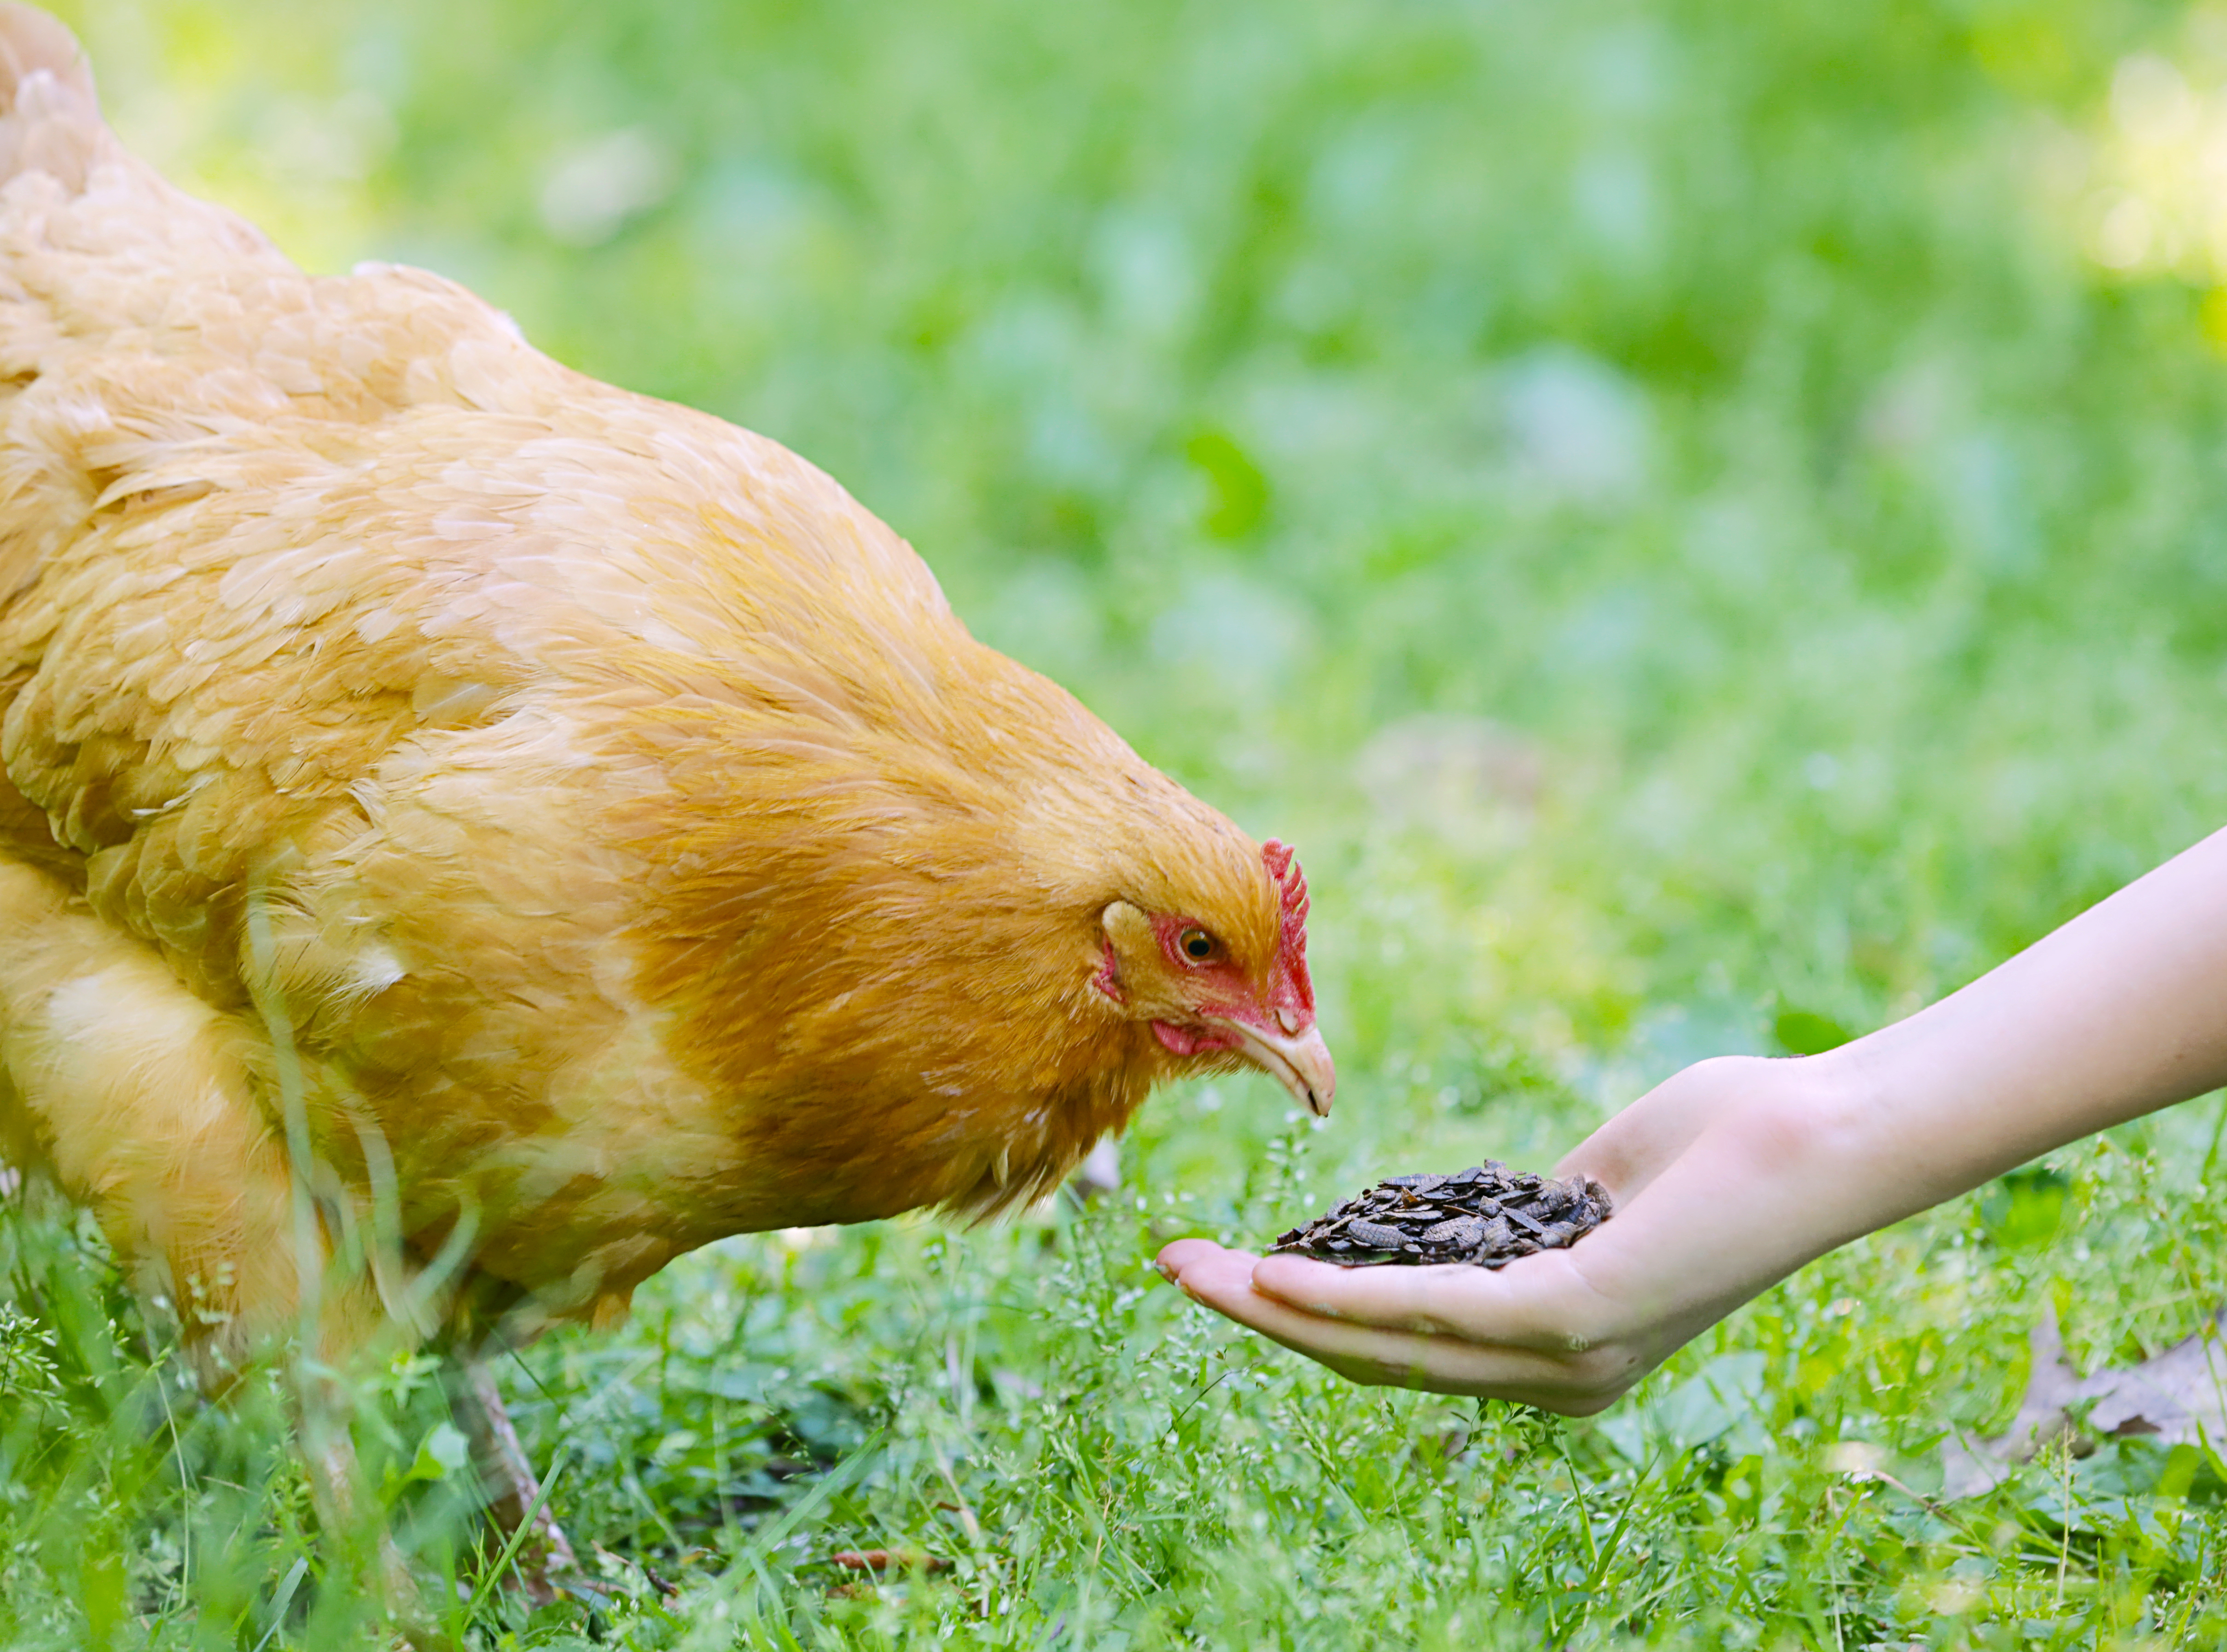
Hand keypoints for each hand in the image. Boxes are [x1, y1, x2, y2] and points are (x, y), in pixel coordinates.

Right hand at [1158, 1053, 1839, 1411]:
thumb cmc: (1723, 1143)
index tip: (1228, 1267)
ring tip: (1199, 1271)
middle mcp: (1558, 1377)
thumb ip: (1520, 1214)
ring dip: (1280, 1308)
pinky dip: (1351, 1296)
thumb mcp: (1586, 1189)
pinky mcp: (1581, 1318)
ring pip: (1389, 1345)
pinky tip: (1286, 1272)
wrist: (1823, 1137)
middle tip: (1174, 1273)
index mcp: (1556, 1350)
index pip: (1402, 1344)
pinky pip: (1439, 1314)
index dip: (1302, 1313)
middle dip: (1263, 1317)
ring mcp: (1569, 1357)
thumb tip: (1467, 1210)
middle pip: (1375, 1357)